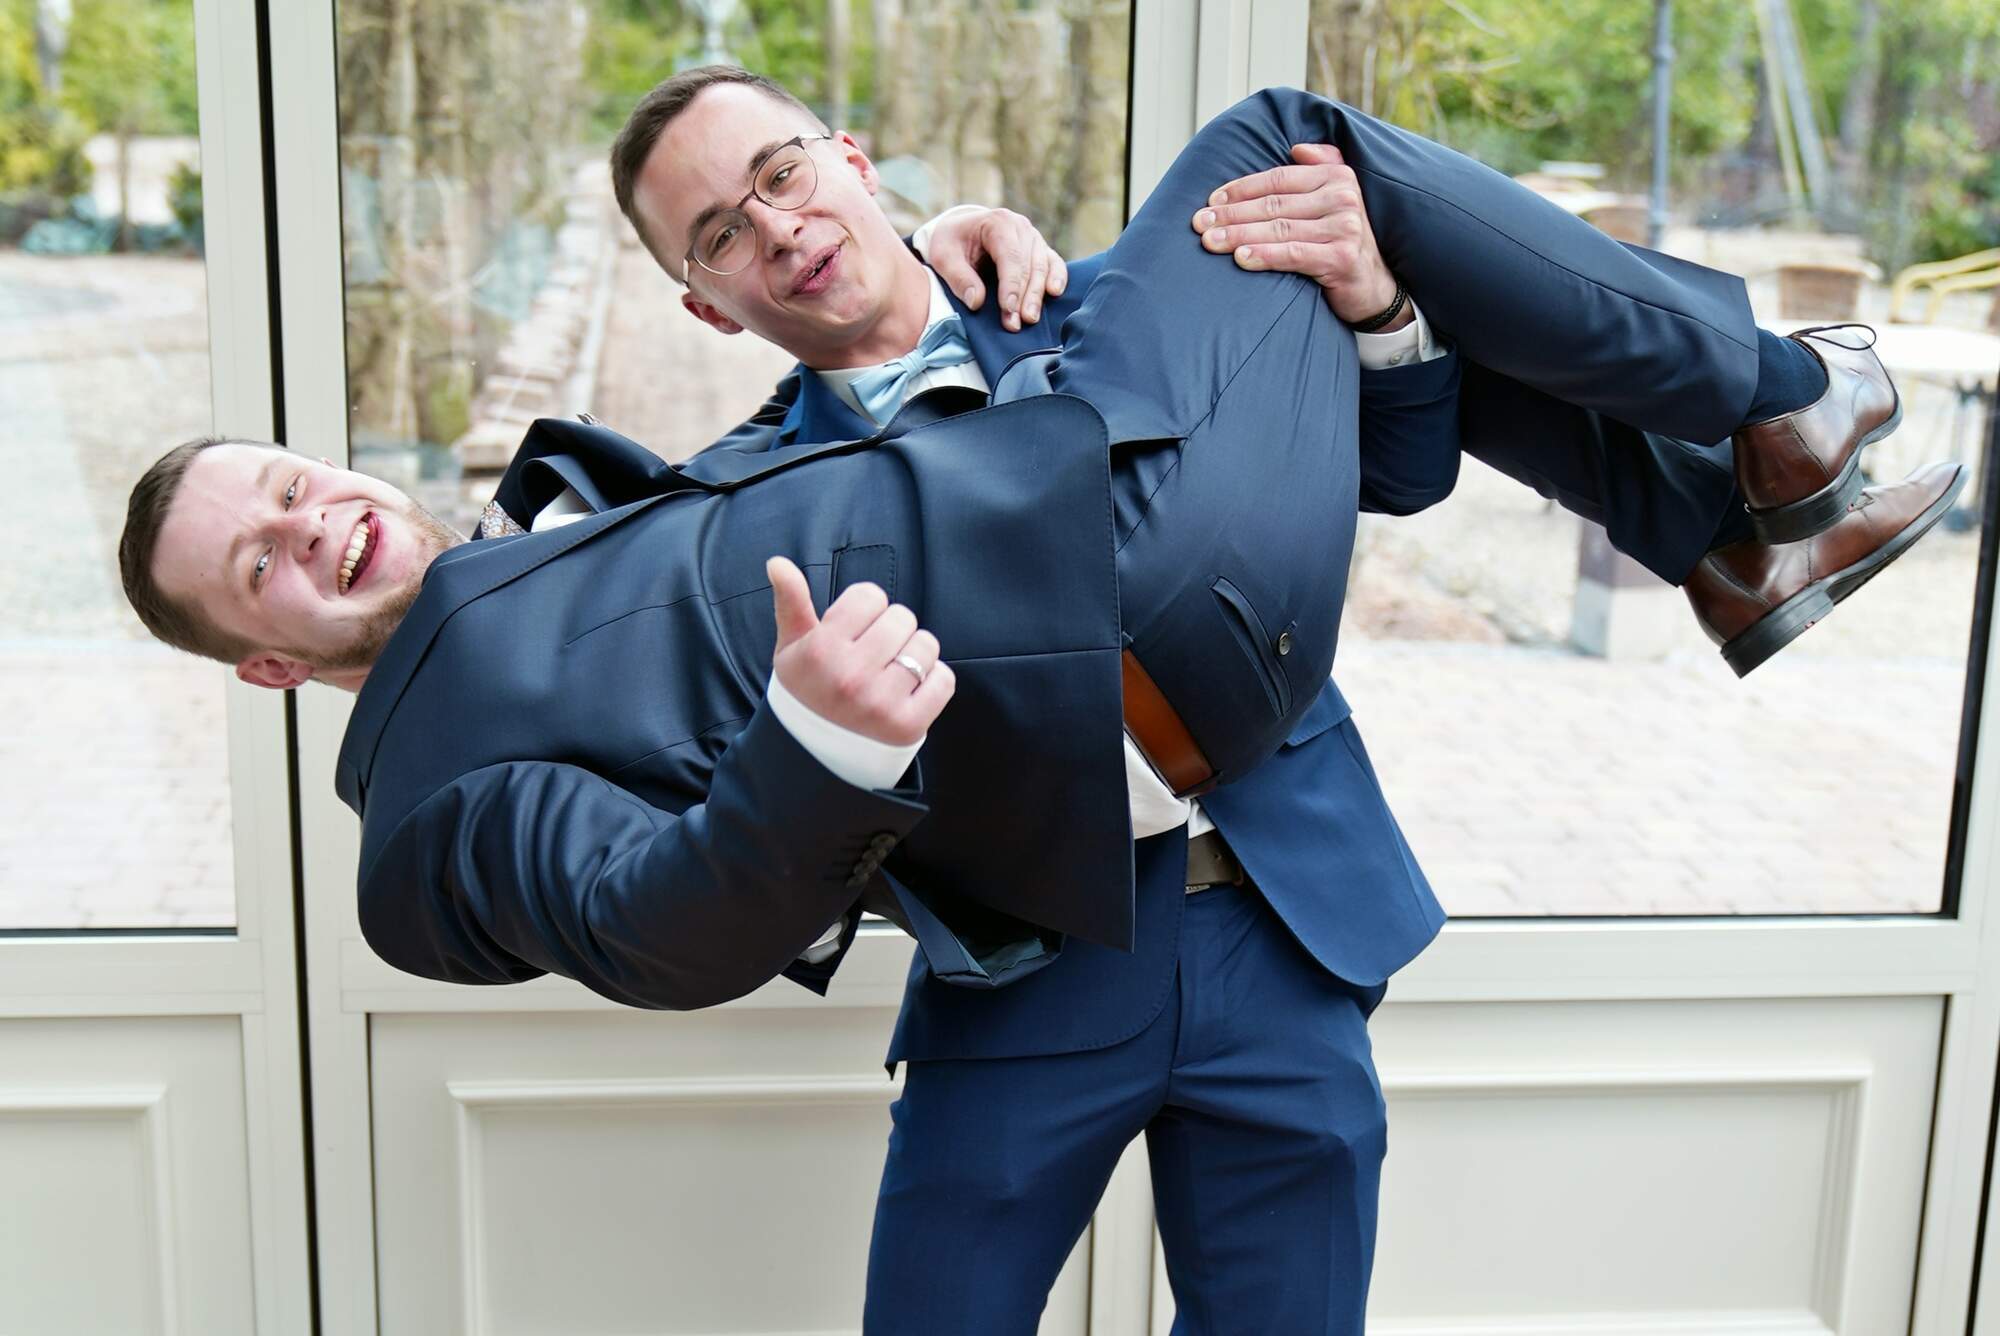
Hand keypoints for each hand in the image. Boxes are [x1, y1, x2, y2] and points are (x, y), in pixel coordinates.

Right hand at [767, 557, 955, 746]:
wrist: (813, 752)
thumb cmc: (806, 691)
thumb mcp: (791, 648)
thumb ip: (791, 601)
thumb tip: (777, 562)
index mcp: (821, 651)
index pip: (871, 596)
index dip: (865, 610)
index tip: (854, 632)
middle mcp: (850, 676)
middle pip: (902, 617)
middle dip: (890, 630)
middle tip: (873, 655)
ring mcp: (880, 703)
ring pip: (926, 645)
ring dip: (913, 654)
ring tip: (890, 672)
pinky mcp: (908, 725)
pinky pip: (943, 679)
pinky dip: (934, 681)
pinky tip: (909, 690)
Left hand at [927, 206, 1068, 332]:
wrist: (962, 230)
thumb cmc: (952, 243)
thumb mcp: (943, 257)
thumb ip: (958, 278)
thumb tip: (976, 302)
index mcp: (997, 222)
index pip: (1010, 256)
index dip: (1011, 285)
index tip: (1007, 309)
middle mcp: (1020, 227)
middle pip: (1029, 264)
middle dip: (1024, 296)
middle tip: (1016, 323)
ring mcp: (1033, 237)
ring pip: (1043, 267)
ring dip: (1038, 295)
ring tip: (1030, 319)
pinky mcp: (1040, 249)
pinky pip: (1054, 263)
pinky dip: (1057, 278)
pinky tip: (1054, 293)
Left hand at [1191, 144, 1409, 330]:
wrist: (1373, 287)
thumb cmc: (1341, 242)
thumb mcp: (1337, 198)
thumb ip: (1322, 165)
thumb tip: (1297, 148)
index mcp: (1336, 176)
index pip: (1278, 179)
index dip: (1241, 189)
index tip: (1210, 200)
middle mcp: (1343, 197)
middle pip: (1273, 204)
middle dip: (1231, 213)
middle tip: (1199, 223)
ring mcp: (1344, 228)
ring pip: (1279, 229)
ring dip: (1238, 235)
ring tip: (1209, 241)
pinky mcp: (1341, 258)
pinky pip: (1293, 254)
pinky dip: (1264, 255)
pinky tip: (1240, 258)